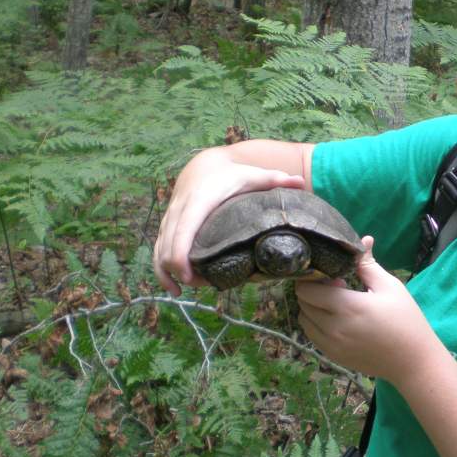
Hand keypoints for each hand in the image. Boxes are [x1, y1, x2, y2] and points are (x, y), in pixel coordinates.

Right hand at [153, 147, 304, 294]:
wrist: (206, 165)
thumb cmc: (233, 175)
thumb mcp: (253, 175)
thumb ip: (275, 179)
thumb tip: (299, 182)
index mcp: (199, 201)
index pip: (184, 228)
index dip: (181, 254)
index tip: (188, 276)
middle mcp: (180, 210)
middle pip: (168, 244)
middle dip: (177, 269)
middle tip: (197, 286)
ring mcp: (170, 219)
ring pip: (159, 249)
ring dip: (167, 272)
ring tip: (181, 291)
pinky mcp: (167, 226)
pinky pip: (157, 249)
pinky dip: (161, 270)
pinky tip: (174, 287)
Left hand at [295, 237, 441, 383]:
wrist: (413, 361)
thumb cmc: (406, 320)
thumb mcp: (390, 287)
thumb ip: (368, 265)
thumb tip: (363, 239)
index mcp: (347, 307)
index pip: (306, 289)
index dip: (314, 278)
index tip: (332, 275)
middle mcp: (333, 328)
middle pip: (302, 303)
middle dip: (311, 290)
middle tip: (335, 287)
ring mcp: (331, 345)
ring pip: (303, 320)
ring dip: (311, 308)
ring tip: (335, 304)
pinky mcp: (332, 356)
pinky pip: (312, 336)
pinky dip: (316, 324)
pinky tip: (336, 319)